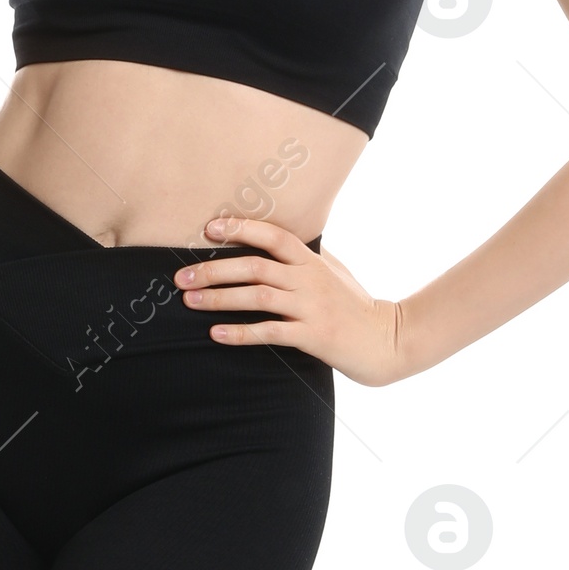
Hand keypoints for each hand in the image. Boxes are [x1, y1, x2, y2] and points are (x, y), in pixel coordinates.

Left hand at [173, 216, 409, 385]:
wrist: (386, 340)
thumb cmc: (356, 305)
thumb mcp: (335, 272)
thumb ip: (307, 256)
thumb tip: (278, 240)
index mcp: (312, 261)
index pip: (272, 235)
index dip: (240, 229)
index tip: (208, 229)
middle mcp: (309, 279)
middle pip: (255, 267)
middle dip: (214, 269)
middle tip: (182, 276)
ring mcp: (312, 307)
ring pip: (258, 297)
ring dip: (219, 298)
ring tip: (190, 301)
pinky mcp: (313, 336)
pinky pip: (270, 332)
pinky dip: (240, 333)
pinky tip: (217, 334)